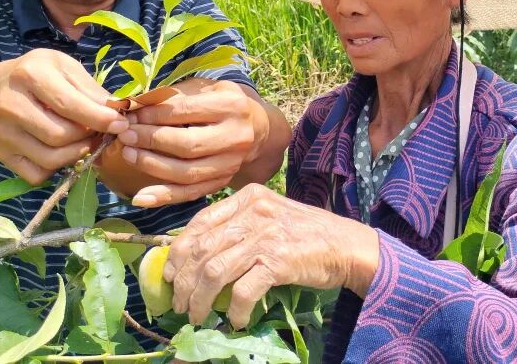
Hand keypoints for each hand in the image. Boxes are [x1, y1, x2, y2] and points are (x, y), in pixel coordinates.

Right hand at [0, 48, 129, 183]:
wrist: (2, 86)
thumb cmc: (43, 75)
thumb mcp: (68, 69)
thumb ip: (92, 91)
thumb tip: (118, 114)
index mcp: (29, 75)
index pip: (68, 105)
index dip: (99, 118)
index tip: (120, 124)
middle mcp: (11, 106)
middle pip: (60, 136)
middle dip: (88, 137)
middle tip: (101, 132)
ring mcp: (3, 133)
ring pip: (50, 159)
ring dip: (77, 154)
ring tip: (86, 141)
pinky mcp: (2, 153)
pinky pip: (38, 175)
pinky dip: (58, 168)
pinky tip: (63, 150)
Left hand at [110, 81, 270, 206]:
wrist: (257, 129)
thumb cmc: (221, 103)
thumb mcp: (203, 88)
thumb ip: (171, 95)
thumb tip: (132, 103)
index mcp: (231, 105)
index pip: (184, 111)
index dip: (153, 114)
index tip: (129, 115)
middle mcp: (235, 137)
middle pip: (187, 144)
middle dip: (151, 140)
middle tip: (125, 135)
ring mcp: (230, 164)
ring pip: (187, 172)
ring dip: (152, 166)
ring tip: (127, 154)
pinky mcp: (222, 183)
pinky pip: (190, 194)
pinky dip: (164, 197)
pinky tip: (140, 197)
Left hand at [163, 184, 378, 327]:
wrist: (348, 245)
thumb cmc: (307, 233)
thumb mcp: (269, 216)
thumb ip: (238, 226)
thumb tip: (197, 255)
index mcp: (248, 197)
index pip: (199, 222)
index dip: (178, 251)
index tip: (169, 274)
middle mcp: (253, 212)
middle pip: (201, 249)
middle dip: (182, 281)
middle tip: (179, 303)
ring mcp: (266, 236)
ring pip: (214, 272)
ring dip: (200, 299)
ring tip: (197, 315)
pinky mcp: (279, 262)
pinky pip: (242, 291)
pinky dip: (233, 310)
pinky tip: (234, 319)